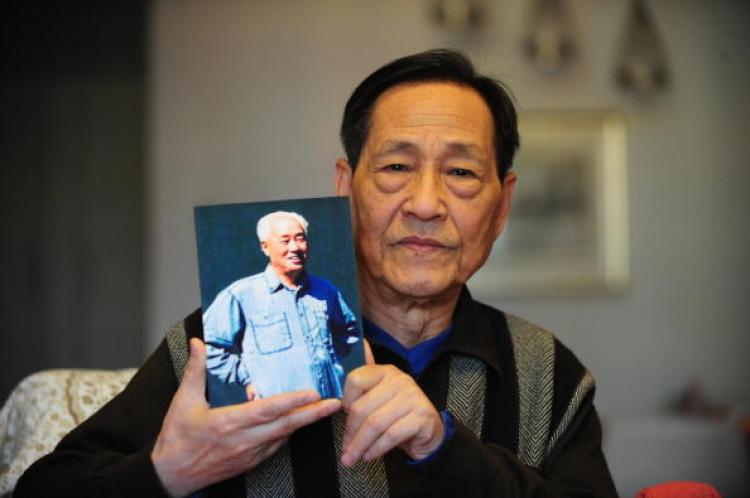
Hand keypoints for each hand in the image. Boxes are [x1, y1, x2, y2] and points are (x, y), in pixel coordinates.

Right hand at [151, 339, 340, 496]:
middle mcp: (244, 440)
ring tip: (322, 410)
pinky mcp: (249, 462)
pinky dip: (287, 434)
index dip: (293, 402)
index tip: (313, 394)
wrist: (170, 476)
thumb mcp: (183, 401)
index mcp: (229, 423)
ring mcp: (249, 454)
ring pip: (284, 437)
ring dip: (303, 424)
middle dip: (313, 414)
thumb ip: (195, 370)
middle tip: (334, 404)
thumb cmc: (176, 439)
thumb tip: (199, 343)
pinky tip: (294, 424)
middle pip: (286, 426)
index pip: (268, 410)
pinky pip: (275, 446)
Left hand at [340, 341, 443, 465]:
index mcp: (385, 372)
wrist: (429, 432)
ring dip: (360, 445)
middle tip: (345, 450)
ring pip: (375, 423)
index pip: (355, 379)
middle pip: (362, 407)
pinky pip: (390, 435)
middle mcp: (399, 380)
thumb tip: (333, 393)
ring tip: (353, 457)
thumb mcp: (378, 400)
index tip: (342, 418)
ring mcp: (412, 397)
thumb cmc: (397, 417)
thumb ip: (359, 392)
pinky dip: (376, 449)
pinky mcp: (421, 416)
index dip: (344, 401)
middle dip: (350, 433)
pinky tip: (370, 455)